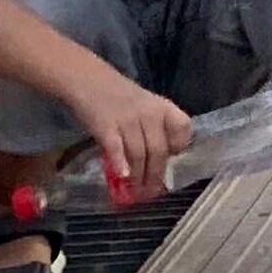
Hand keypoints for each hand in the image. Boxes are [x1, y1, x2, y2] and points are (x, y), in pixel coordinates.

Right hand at [83, 78, 197, 202]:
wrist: (89, 80)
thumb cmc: (118, 97)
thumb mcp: (144, 106)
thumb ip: (153, 127)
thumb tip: (158, 159)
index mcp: (162, 107)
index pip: (182, 128)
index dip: (179, 148)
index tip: (171, 164)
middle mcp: (149, 113)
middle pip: (159, 149)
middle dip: (156, 175)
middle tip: (151, 192)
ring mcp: (127, 120)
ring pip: (139, 153)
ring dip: (138, 177)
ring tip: (135, 192)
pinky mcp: (105, 126)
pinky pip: (117, 148)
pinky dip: (121, 164)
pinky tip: (123, 177)